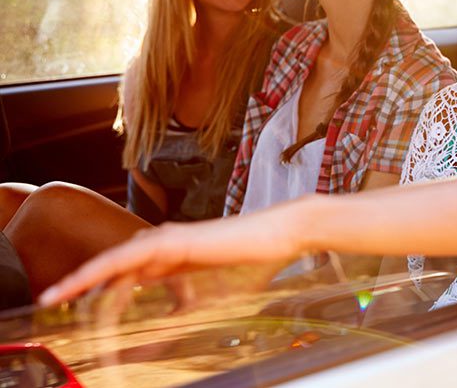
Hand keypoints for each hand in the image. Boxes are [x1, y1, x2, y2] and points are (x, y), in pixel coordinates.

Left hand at [39, 204, 307, 305]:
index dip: (97, 292)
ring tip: (57, 294)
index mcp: (171, 260)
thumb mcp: (209, 302)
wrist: (279, 237)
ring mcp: (168, 239)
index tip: (76, 310)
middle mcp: (164, 246)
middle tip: (53, 302)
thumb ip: (181, 316)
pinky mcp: (175, 239)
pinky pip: (131, 254)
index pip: (125, 277)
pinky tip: (88, 280)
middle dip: (81, 286)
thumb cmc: (253, 265)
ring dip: (85, 278)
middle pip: (113, 268)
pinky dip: (106, 267)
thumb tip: (157, 343)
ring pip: (115, 260)